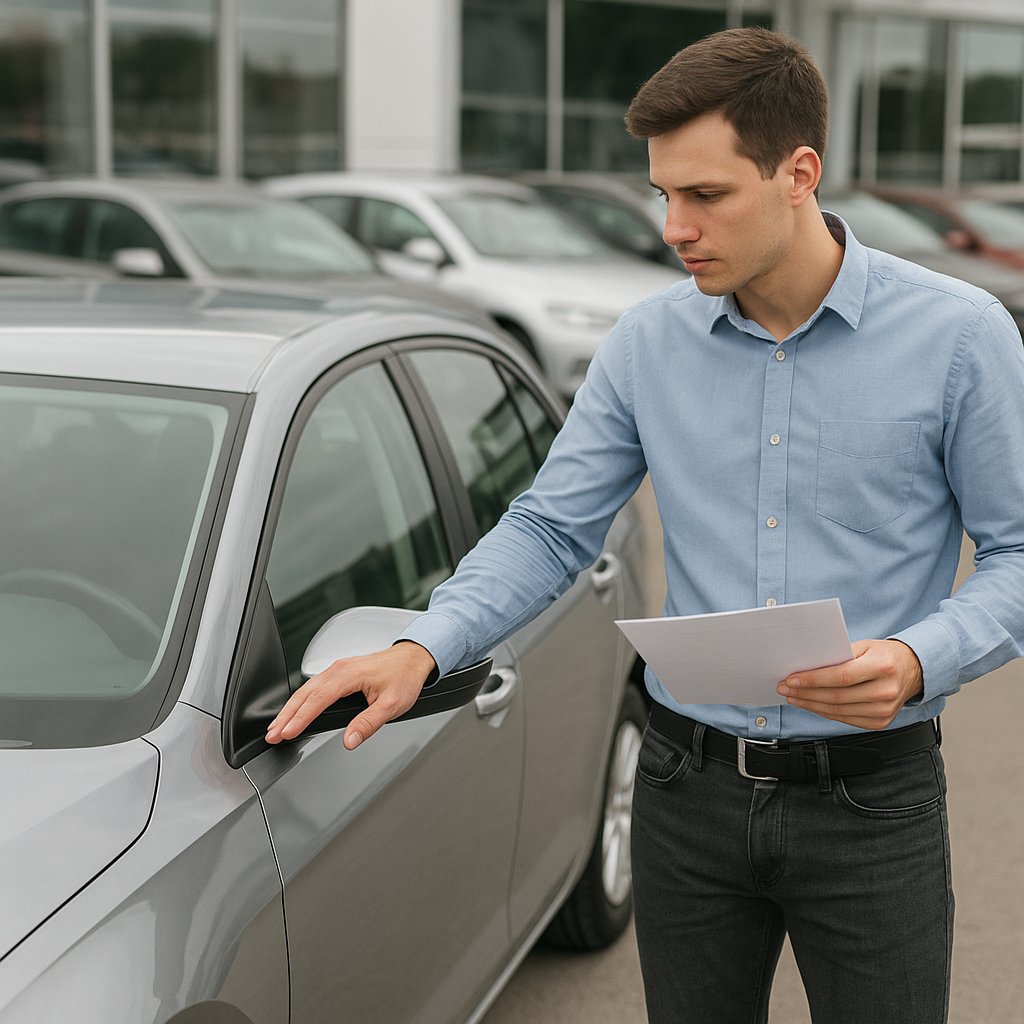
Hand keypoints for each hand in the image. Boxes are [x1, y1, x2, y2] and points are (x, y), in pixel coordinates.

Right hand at [265, 641, 437, 749]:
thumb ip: (368, 723)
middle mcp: (339, 669)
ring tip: (277, 727)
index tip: (286, 733)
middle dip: (285, 715)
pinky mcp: (339, 673)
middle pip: (304, 693)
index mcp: (349, 675)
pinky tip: (294, 712)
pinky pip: (313, 686)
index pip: (317, 699)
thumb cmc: (404, 677)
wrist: (413, 657)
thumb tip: (350, 739)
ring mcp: (337, 669)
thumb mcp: (392, 704)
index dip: (299, 718)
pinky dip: (300, 701)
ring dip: (289, 708)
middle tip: (272, 735)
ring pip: (305, 689)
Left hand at [777, 638, 923, 729]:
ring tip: (793, 697)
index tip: (792, 679)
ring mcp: (884, 710)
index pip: (840, 676)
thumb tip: (808, 665)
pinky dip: (825, 712)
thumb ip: (839, 655)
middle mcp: (886, 691)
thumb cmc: (885, 655)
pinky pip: (846, 719)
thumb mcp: (865, 646)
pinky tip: (812, 705)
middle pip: (836, 696)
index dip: (813, 679)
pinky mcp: (880, 722)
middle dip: (805, 693)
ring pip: (838, 711)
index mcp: (882, 667)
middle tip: (785, 688)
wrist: (913, 671)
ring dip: (811, 705)